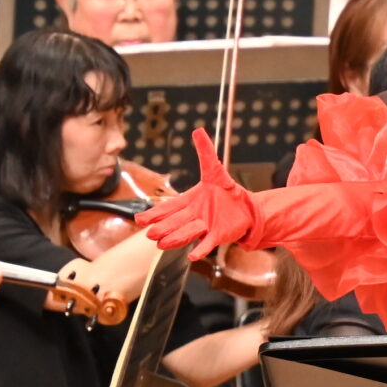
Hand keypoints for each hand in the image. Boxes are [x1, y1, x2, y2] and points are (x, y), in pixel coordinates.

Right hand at [138, 129, 257, 256]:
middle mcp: (193, 216)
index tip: (140, 220)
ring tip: (161, 244)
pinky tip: (192, 256)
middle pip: (175, 222)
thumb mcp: (215, 170)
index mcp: (189, 201)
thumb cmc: (226, 192)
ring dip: (175, 238)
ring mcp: (204, 227)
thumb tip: (197, 130)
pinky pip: (207, 243)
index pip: (169, 208)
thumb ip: (205, 152)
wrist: (245, 209)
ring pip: (187, 233)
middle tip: (149, 233)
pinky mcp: (217, 235)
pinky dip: (201, 249)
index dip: (155, 213)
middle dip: (163, 227)